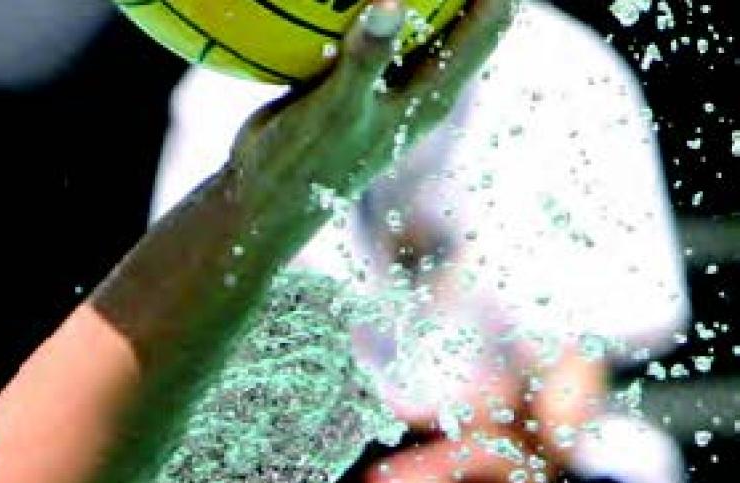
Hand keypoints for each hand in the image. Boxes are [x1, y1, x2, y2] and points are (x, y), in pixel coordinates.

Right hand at [228, 0, 516, 211]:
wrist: (257, 195)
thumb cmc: (304, 164)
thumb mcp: (337, 110)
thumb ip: (366, 57)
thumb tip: (390, 2)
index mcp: (435, 91)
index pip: (492, 19)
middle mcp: (418, 80)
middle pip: (457, 7)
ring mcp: (383, 76)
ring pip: (407, 12)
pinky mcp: (347, 73)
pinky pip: (359, 23)